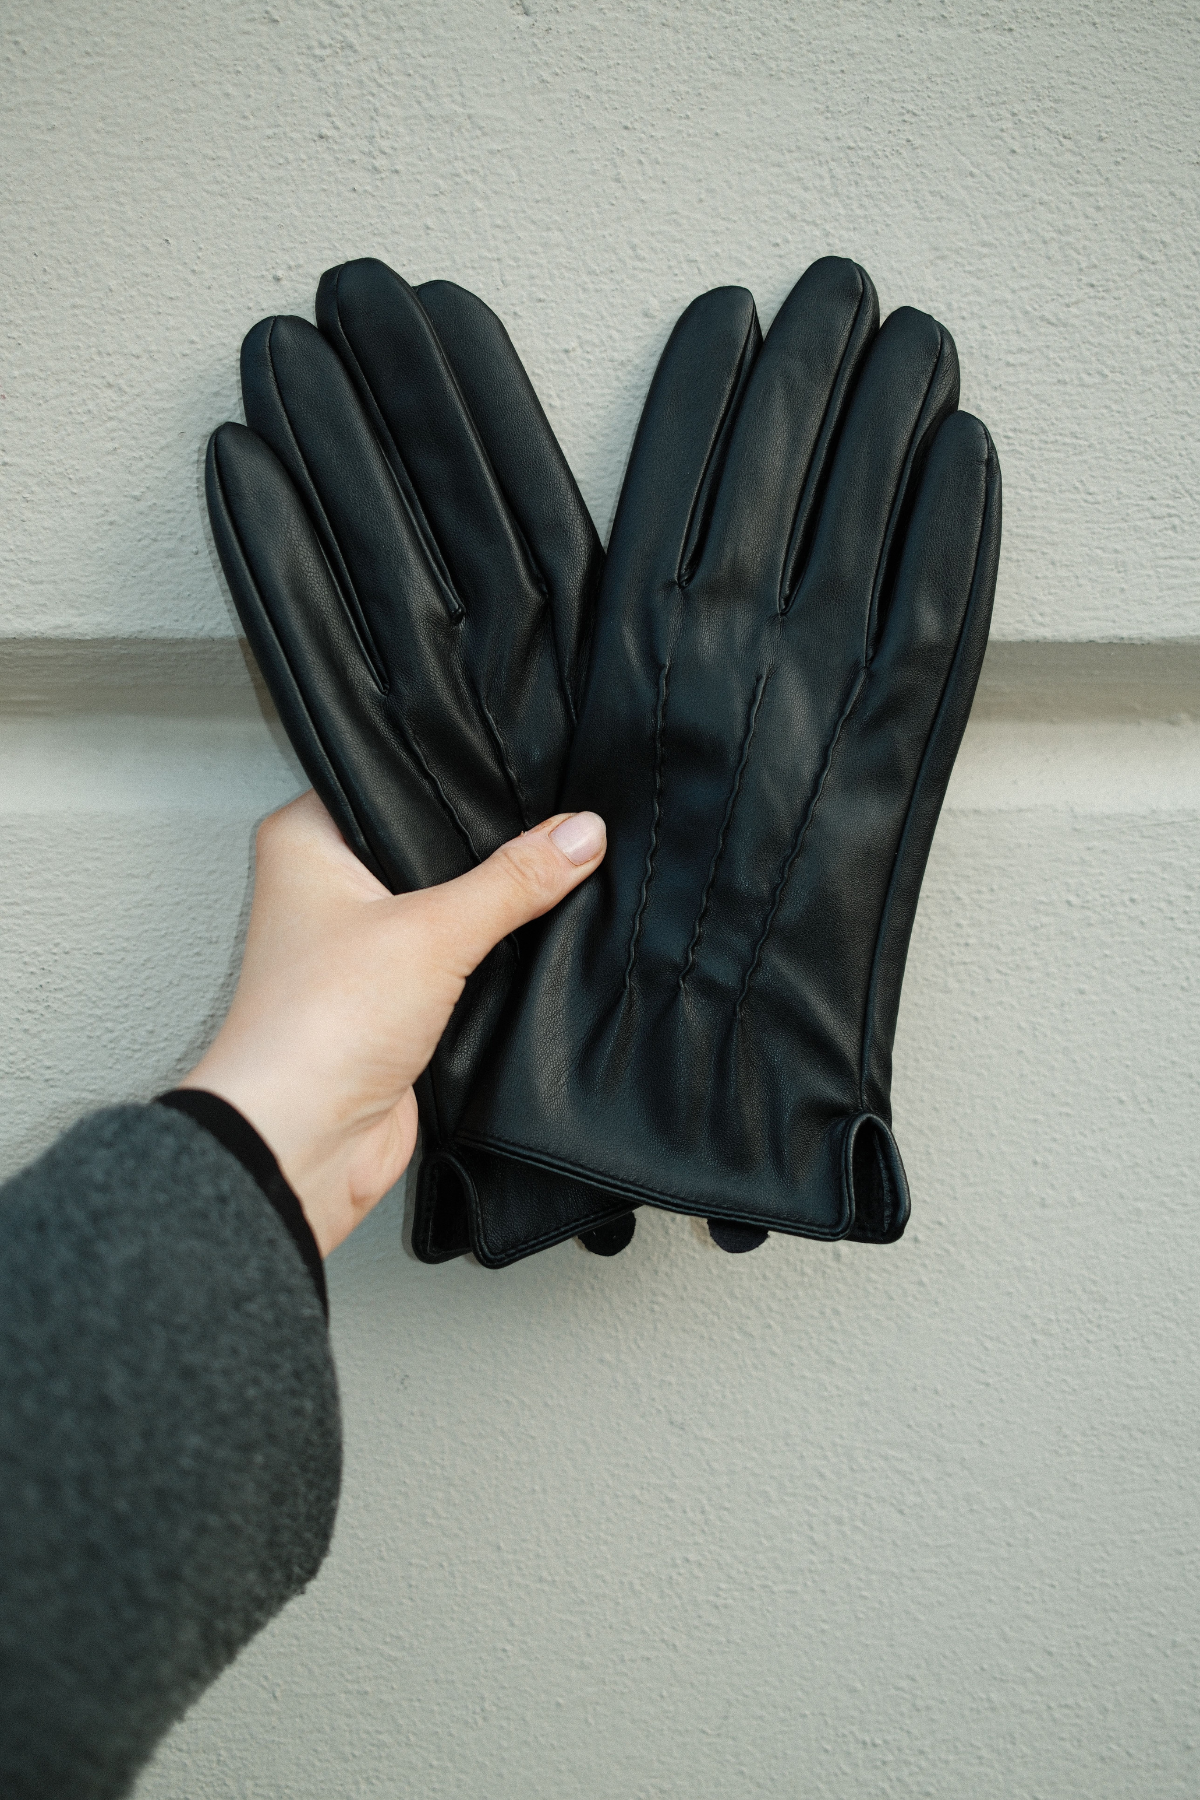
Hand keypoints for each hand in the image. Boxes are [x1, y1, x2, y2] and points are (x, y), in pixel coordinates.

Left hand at [181, 791, 605, 1255]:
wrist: (303, 1141)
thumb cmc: (317, 1028)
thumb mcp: (434, 932)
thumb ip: (514, 880)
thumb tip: (580, 833)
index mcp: (307, 840)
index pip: (394, 776)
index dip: (461, 772)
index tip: (532, 760)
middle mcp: (327, 885)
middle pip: (429, 842)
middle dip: (489, 843)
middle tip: (559, 815)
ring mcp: (361, 943)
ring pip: (446, 902)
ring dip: (491, 905)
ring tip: (559, 868)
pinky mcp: (393, 996)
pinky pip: (457, 957)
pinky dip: (492, 954)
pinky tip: (539, 935)